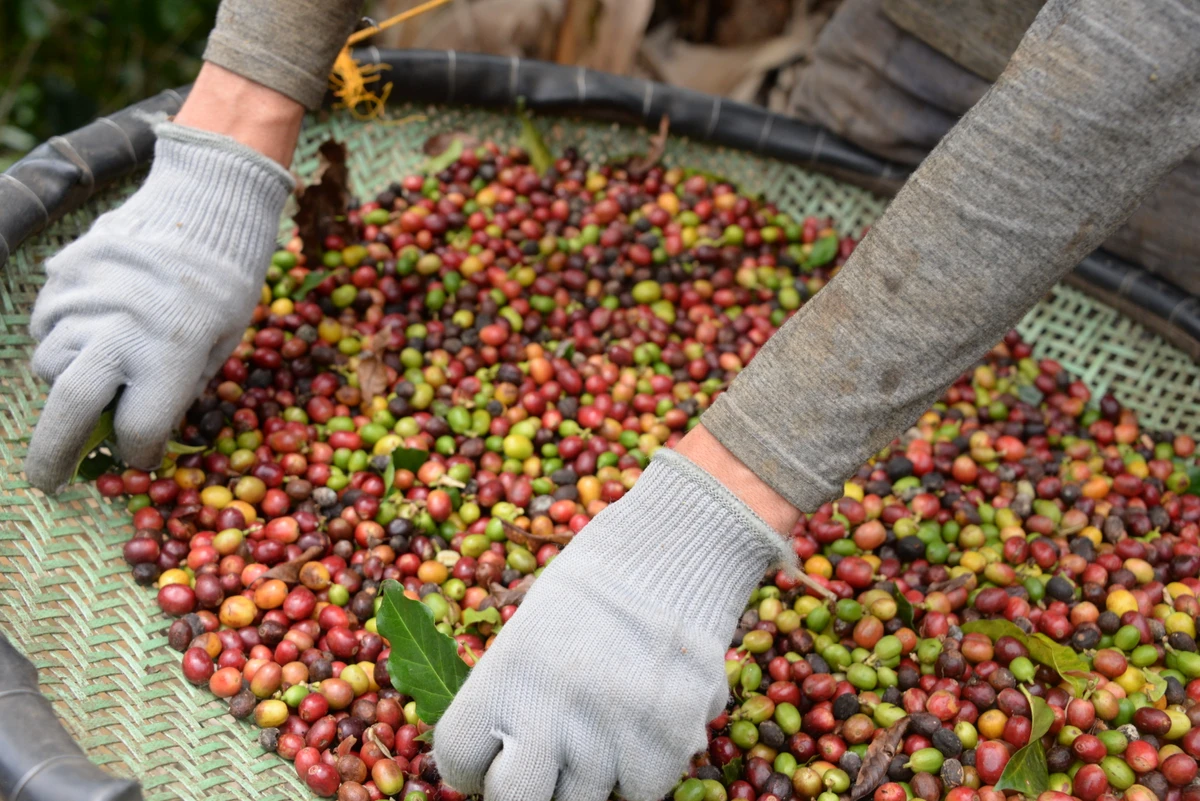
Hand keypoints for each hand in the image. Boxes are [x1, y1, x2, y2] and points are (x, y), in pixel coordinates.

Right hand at [24, 120, 292, 491]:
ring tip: (97, 371)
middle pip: (69, 408)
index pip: (138, 429)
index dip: (140, 450)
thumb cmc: (227, 281)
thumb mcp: (220, 344)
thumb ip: (181, 389)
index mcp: (170, 355)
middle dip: (53, 453)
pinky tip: (92, 327)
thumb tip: (146, 430)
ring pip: (50, 364)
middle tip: (47, 480)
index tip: (139, 455)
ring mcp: (83, 301)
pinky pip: (46, 324)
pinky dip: (61, 338)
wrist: (205, 204)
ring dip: (67, 382)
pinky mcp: (63, 276)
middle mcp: (118, 332)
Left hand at [432, 447, 793, 800]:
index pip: (457, 758)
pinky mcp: (670, 737)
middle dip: (527, 788)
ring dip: (593, 772)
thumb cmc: (599, 578)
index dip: (471, 766)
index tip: (489, 760)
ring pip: (588, 799)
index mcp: (505, 672)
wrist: (680, 542)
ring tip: (608, 720)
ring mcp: (612, 729)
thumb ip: (512, 691)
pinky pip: (645, 787)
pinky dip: (646, 766)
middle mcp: (551, 710)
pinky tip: (647, 721)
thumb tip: (503, 751)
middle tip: (546, 765)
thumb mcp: (532, 622)